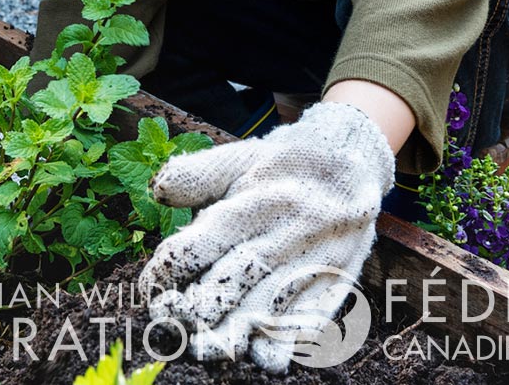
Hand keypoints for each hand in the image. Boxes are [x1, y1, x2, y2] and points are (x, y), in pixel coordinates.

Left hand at [140, 102, 393, 372]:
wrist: (356, 157)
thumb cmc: (287, 163)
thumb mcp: (242, 155)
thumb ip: (198, 174)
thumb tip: (158, 191)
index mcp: (259, 198)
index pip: (200, 246)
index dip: (166, 273)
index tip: (152, 290)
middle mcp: (290, 231)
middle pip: (230, 285)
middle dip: (191, 312)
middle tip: (168, 324)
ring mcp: (318, 261)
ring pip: (266, 313)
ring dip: (228, 338)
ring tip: (201, 347)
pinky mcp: (338, 282)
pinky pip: (308, 325)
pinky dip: (280, 345)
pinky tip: (256, 353)